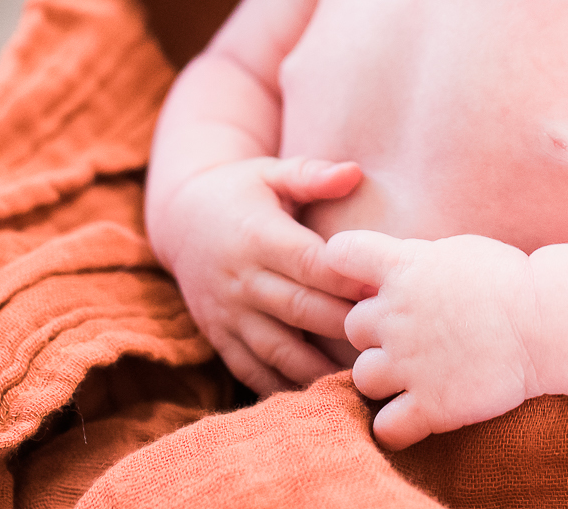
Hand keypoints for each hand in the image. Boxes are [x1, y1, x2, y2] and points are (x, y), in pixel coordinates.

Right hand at [159, 157, 368, 394]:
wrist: (180, 220)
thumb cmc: (240, 192)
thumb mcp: (270, 173)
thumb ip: (311, 175)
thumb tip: (354, 172)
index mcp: (257, 236)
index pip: (309, 263)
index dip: (347, 279)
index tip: (384, 289)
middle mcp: (240, 278)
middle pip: (300, 309)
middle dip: (344, 325)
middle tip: (387, 338)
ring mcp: (227, 312)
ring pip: (278, 349)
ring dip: (319, 367)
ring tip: (361, 377)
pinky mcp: (218, 336)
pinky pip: (251, 370)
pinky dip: (284, 386)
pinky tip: (320, 395)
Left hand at [323, 230, 537, 449]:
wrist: (547, 322)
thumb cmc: (509, 281)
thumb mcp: (455, 252)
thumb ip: (413, 260)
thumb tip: (386, 271)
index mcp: (404, 268)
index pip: (341, 253)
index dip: (343, 264)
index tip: (363, 277)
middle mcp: (397, 315)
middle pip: (353, 327)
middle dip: (376, 333)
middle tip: (411, 337)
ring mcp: (410, 363)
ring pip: (363, 378)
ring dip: (382, 378)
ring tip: (412, 377)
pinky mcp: (431, 406)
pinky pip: (387, 428)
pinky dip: (395, 428)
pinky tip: (413, 417)